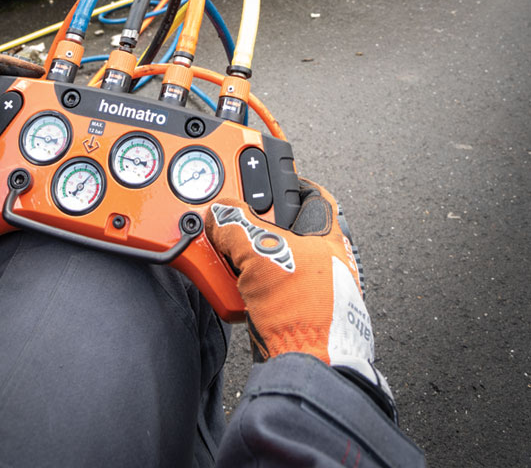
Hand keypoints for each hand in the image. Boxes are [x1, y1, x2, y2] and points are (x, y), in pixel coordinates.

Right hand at [206, 179, 395, 417]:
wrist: (310, 369)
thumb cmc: (307, 311)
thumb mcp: (262, 254)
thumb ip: (236, 226)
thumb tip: (218, 213)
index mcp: (328, 237)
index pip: (312, 194)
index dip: (288, 182)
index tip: (265, 176)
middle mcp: (324, 260)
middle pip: (286, 228)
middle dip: (256, 225)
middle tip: (232, 221)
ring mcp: (311, 289)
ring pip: (273, 260)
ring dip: (248, 260)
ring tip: (228, 259)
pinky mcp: (294, 313)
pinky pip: (266, 290)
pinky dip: (247, 286)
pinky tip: (233, 289)